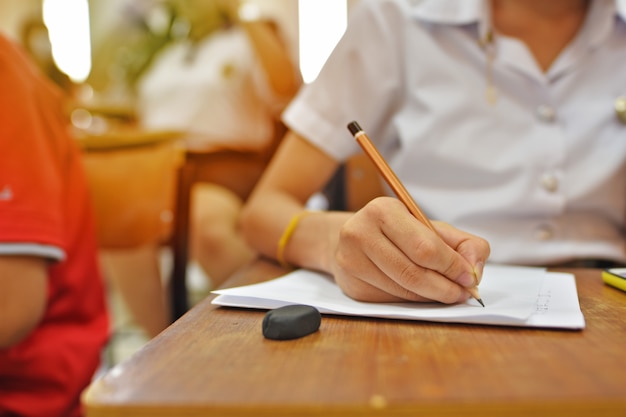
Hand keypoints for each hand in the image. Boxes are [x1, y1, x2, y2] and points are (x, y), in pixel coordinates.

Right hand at [331, 197, 489, 302]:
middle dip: (445, 288)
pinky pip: (391, 301)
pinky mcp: (351, 285)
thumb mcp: (430, 227)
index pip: (425, 247)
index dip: (453, 266)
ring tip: (446, 293)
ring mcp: (352, 261)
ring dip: (432, 297)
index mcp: (383, 211)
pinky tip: (421, 294)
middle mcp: (361, 233)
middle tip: (463, 293)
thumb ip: (462, 243)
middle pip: (413, 273)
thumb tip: (474, 271)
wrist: (352, 238)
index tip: (470, 278)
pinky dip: (413, 301)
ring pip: (403, 291)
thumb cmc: (398, 232)